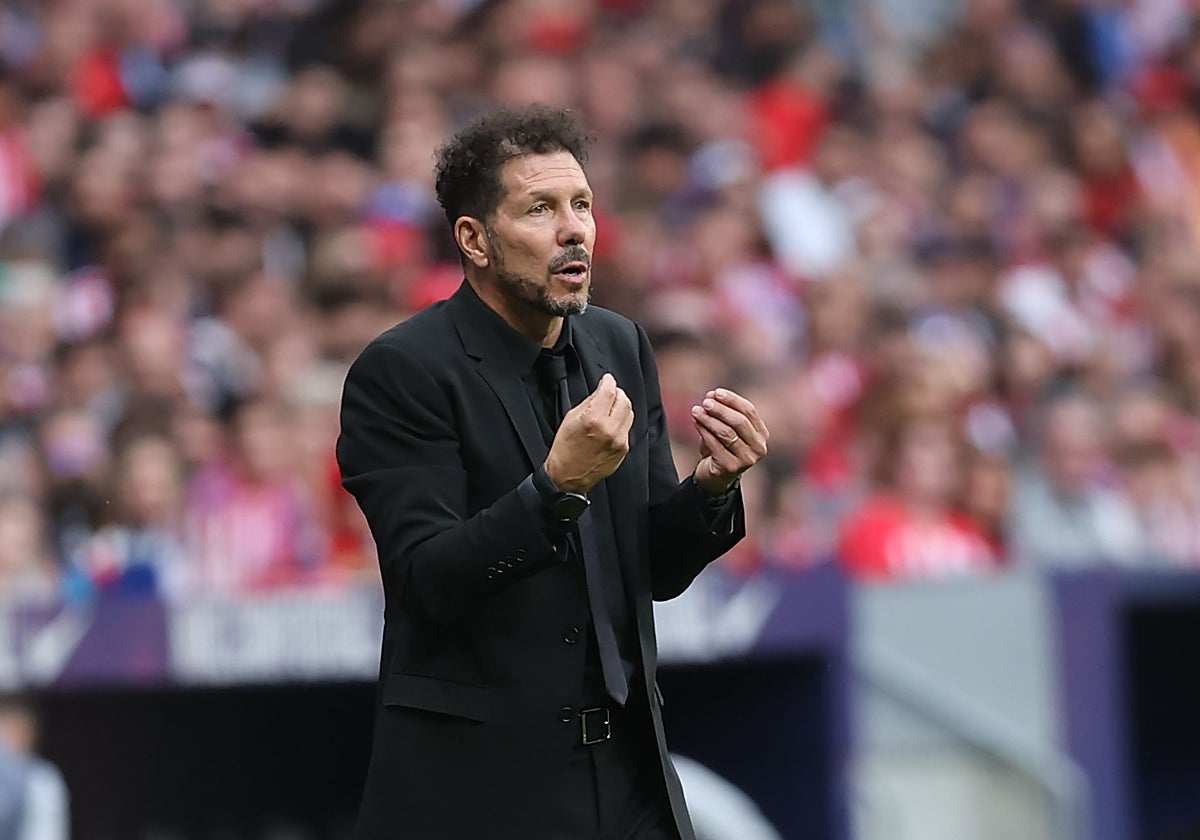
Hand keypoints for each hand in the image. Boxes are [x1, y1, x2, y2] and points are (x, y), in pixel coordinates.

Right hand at [545, 373, 634, 493]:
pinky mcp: (623, 450)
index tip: (607, 380)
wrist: (568, 476)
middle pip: (624, 400)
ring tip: (610, 409)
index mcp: (594, 420)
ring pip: (629, 413)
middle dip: (617, 393)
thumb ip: (589, 402)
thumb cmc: (565, 449)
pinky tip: (610, 425)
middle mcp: (609, 430)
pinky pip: (627, 428)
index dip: (608, 381)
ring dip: (621, 407)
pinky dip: (620, 422)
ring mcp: (619, 441)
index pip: (609, 391)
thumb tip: (601, 390)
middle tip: (609, 393)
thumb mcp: (571, 418)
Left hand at [691, 388, 768, 494]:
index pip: (749, 411)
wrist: (715, 477)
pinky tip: (696, 423)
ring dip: (709, 419)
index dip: (732, 400)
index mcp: (761, 434)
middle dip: (721, 409)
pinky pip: (715, 444)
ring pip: (726, 433)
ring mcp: (747, 459)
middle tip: (705, 402)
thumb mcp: (725, 428)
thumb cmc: (721, 448)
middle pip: (740, 422)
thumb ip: (721, 412)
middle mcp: (759, 448)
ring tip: (696, 410)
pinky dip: (704, 431)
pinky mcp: (731, 467)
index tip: (716, 392)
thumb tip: (711, 395)